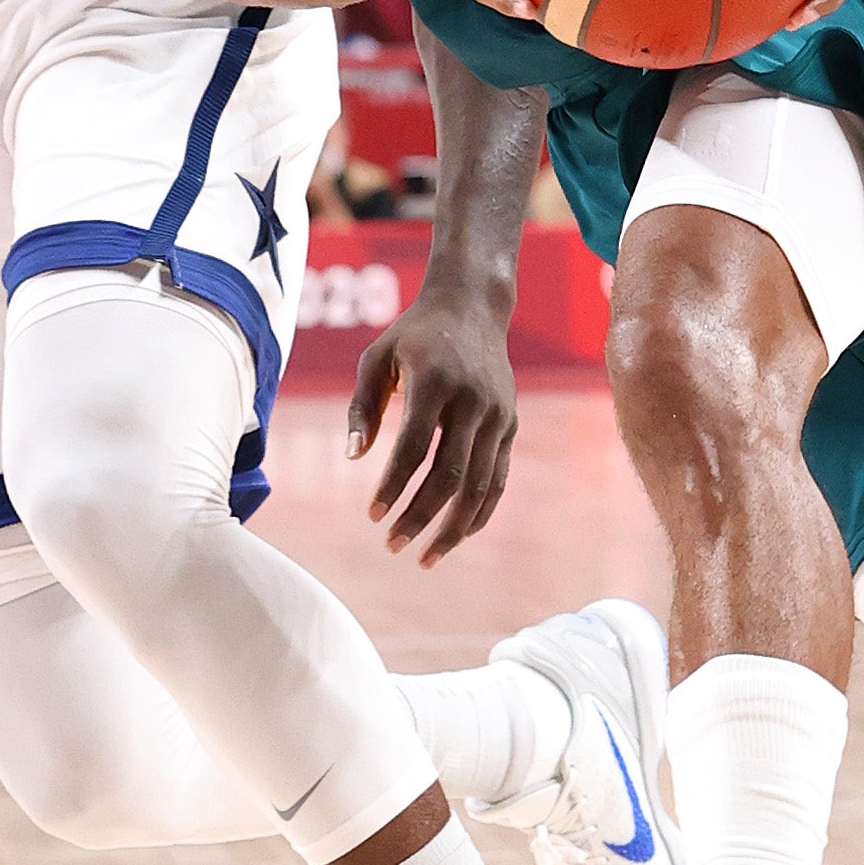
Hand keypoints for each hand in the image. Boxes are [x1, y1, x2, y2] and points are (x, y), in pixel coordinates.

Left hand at [347, 281, 519, 562]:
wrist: (472, 306)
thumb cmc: (413, 335)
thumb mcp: (376, 358)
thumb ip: (362, 407)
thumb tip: (354, 459)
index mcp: (436, 381)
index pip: (414, 447)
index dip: (393, 486)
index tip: (371, 515)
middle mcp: (473, 400)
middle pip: (450, 475)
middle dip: (420, 516)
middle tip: (391, 545)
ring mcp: (497, 415)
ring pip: (480, 486)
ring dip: (452, 528)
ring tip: (425, 557)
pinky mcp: (509, 424)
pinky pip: (498, 479)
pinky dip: (480, 512)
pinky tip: (456, 535)